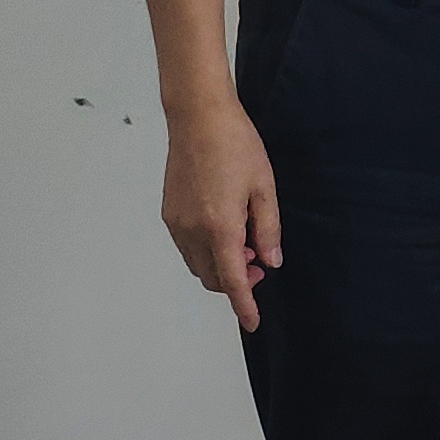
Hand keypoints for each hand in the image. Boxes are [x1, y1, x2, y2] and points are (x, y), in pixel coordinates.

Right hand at [160, 86, 282, 330]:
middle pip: (213, 277)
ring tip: (243, 238)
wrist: (197, 117)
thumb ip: (268, 228)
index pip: (233, 280)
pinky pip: (187, 247)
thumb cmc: (235, 145)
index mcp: (220, 226)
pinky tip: (223, 226)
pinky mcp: (169, 213)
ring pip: (198, 264)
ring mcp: (176, 223)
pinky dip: (205, 250)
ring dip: (220, 264)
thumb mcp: (263, 186)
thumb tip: (270, 261)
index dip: (244, 305)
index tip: (252, 323)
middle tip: (259, 258)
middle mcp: (192, 230)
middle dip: (236, 279)